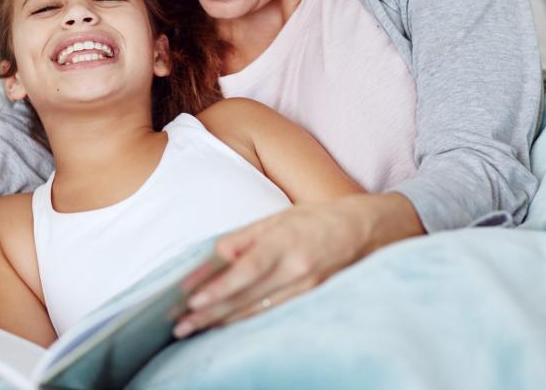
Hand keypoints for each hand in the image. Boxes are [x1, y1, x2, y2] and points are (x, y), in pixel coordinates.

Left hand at [173, 193, 423, 337]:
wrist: (366, 231)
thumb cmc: (316, 219)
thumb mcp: (278, 217)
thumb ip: (244, 237)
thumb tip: (214, 255)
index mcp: (286, 242)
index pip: (245, 269)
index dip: (217, 286)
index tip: (189, 298)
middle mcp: (296, 269)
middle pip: (245, 296)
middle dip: (209, 312)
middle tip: (179, 324)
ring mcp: (306, 289)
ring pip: (256, 311)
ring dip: (221, 321)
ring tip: (192, 328)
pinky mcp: (311, 301)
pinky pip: (271, 314)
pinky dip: (245, 320)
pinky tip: (224, 325)